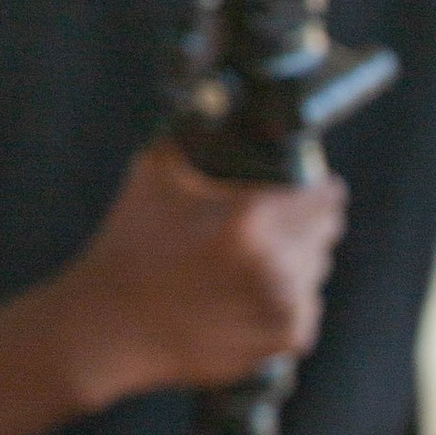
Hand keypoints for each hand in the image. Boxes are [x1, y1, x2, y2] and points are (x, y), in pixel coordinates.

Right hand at [58, 139, 344, 403]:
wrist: (110, 327)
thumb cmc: (128, 246)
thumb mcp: (154, 173)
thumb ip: (190, 129)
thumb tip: (214, 93)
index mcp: (252, 219)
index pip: (325, 197)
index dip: (318, 189)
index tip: (310, 187)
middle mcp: (276, 264)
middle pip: (324, 233)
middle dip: (305, 224)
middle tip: (272, 225)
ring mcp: (283, 306)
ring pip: (315, 271)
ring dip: (296, 263)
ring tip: (252, 262)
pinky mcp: (284, 341)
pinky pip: (306, 311)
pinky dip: (288, 303)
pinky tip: (252, 296)